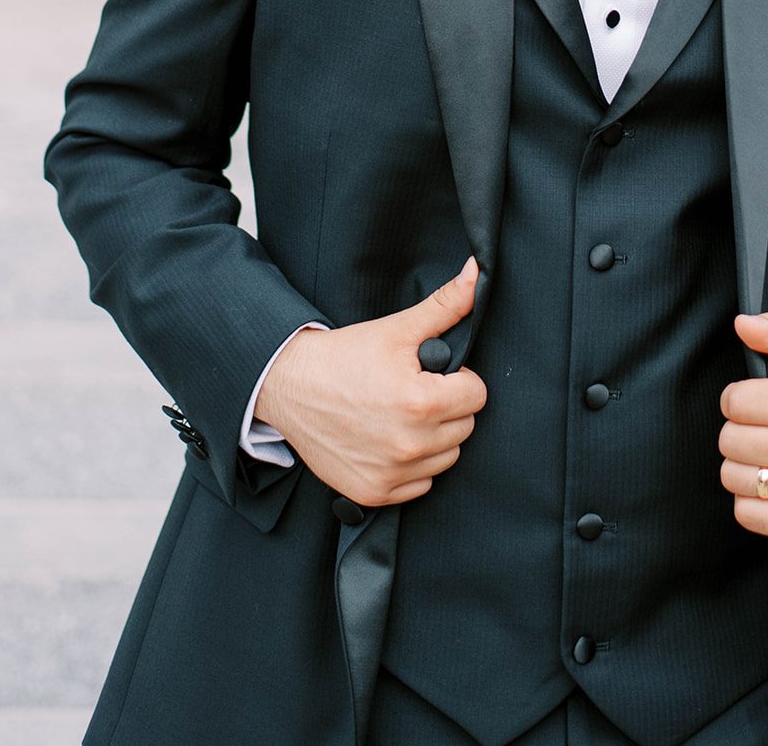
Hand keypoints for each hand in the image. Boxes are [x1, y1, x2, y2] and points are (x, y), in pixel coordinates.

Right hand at [255, 256, 486, 506]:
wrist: (290, 385)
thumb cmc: (344, 356)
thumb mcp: (397, 328)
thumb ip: (446, 305)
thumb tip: (476, 274)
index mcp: (420, 403)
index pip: (477, 395)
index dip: (458, 378)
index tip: (433, 373)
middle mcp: (408, 445)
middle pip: (464, 427)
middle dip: (447, 406)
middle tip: (414, 390)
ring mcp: (390, 474)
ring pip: (446, 457)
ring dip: (433, 437)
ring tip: (401, 414)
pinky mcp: (373, 493)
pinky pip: (420, 484)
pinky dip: (411, 466)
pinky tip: (388, 439)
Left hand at [718, 312, 767, 542]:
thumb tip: (743, 323)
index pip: (734, 403)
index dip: (738, 400)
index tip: (759, 402)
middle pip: (730, 442)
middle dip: (738, 432)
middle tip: (763, 430)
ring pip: (734, 478)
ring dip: (742, 467)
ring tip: (767, 456)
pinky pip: (746, 515)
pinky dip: (751, 501)